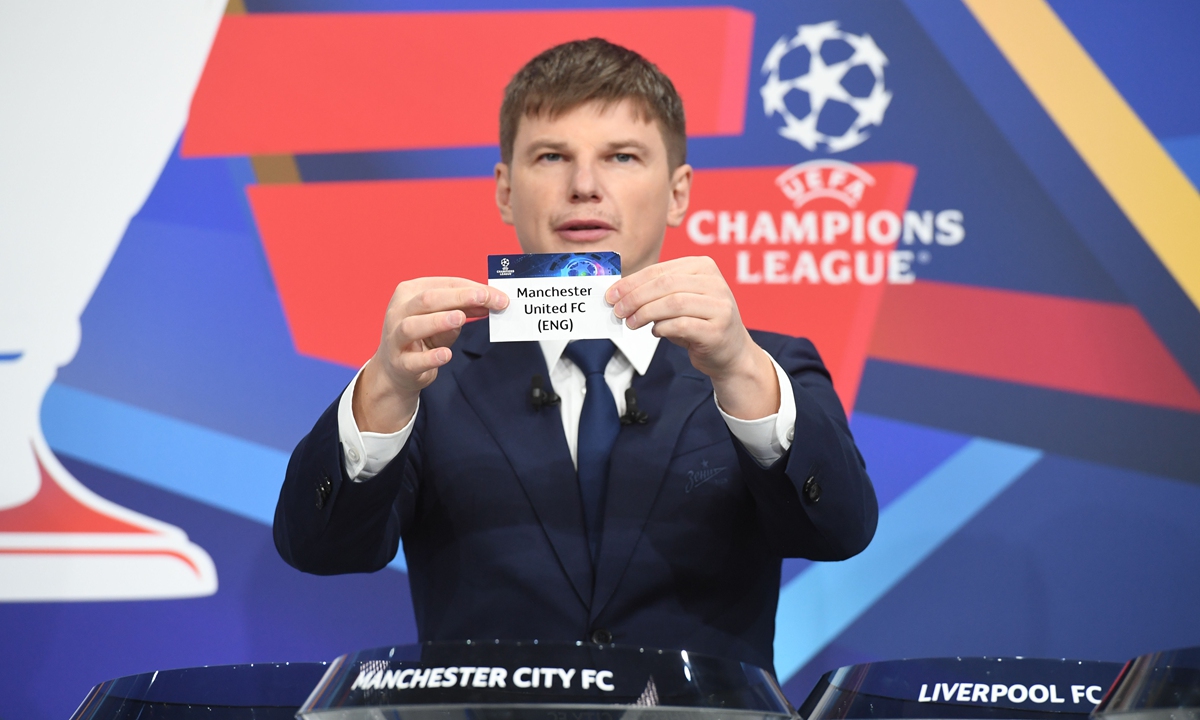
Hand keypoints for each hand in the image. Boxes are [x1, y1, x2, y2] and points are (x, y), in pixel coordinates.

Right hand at [354, 277, 508, 432]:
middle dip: (458, 298)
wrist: (396, 369)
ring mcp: (395, 338)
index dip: (472, 289)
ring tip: (460, 318)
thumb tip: (493, 302)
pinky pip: (414, 360)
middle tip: (483, 299)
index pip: (444, 285)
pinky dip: (430, 357)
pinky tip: (446, 354)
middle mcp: (399, 311)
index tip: (498, 297)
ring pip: (412, 326)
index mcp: (410, 292)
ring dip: (438, 321)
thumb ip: (464, 309)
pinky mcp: (400, 363)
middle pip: (427, 299)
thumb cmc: (423, 336)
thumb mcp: (443, 318)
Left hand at [605, 256, 779, 419]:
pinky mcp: (718, 329)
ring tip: (631, 322)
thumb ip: (656, 293)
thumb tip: (620, 293)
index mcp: (703, 267)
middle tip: (618, 310)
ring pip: (673, 303)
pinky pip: (682, 325)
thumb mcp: (680, 301)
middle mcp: (715, 283)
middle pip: (665, 285)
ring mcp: (720, 305)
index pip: (660, 270)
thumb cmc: (700, 324)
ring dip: (645, 313)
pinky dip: (663, 328)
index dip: (632, 282)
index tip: (612, 294)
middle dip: (635, 297)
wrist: (731, 353)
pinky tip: (656, 332)